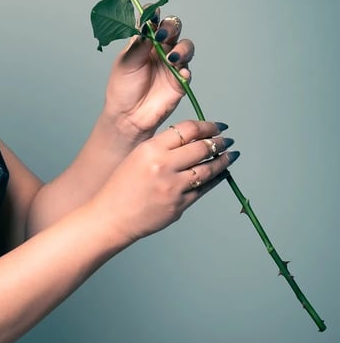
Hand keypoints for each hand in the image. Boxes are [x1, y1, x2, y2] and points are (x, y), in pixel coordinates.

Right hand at [91, 119, 233, 243]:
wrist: (111, 216)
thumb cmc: (121, 186)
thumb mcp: (137, 157)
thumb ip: (162, 147)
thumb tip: (193, 139)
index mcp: (151, 149)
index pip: (188, 129)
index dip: (207, 126)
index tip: (217, 126)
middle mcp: (163, 166)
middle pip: (202, 148)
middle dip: (220, 142)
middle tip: (227, 140)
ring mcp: (173, 187)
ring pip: (208, 169)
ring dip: (223, 160)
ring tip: (231, 155)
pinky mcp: (179, 205)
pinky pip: (204, 189)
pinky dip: (216, 179)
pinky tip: (222, 174)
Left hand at [103, 14, 194, 138]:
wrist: (128, 116)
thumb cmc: (123, 89)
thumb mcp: (125, 63)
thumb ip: (137, 44)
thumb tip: (146, 25)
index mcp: (145, 41)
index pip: (153, 21)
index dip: (154, 14)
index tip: (152, 14)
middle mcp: (161, 48)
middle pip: (173, 28)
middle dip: (170, 27)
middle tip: (161, 36)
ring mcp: (172, 64)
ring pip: (186, 46)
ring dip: (182, 49)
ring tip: (171, 58)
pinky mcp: (180, 80)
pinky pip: (188, 70)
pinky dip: (186, 70)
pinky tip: (180, 73)